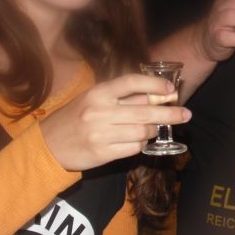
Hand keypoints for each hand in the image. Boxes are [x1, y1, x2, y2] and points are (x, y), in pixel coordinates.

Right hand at [40, 73, 191, 170]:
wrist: (49, 145)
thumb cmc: (77, 117)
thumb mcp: (94, 99)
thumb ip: (122, 97)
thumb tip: (158, 93)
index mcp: (98, 93)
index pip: (131, 82)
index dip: (155, 84)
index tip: (171, 89)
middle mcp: (100, 111)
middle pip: (144, 111)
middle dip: (170, 113)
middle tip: (186, 114)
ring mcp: (101, 133)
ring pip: (142, 132)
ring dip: (154, 131)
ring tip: (156, 129)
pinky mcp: (102, 153)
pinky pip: (133, 148)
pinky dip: (141, 145)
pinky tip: (141, 142)